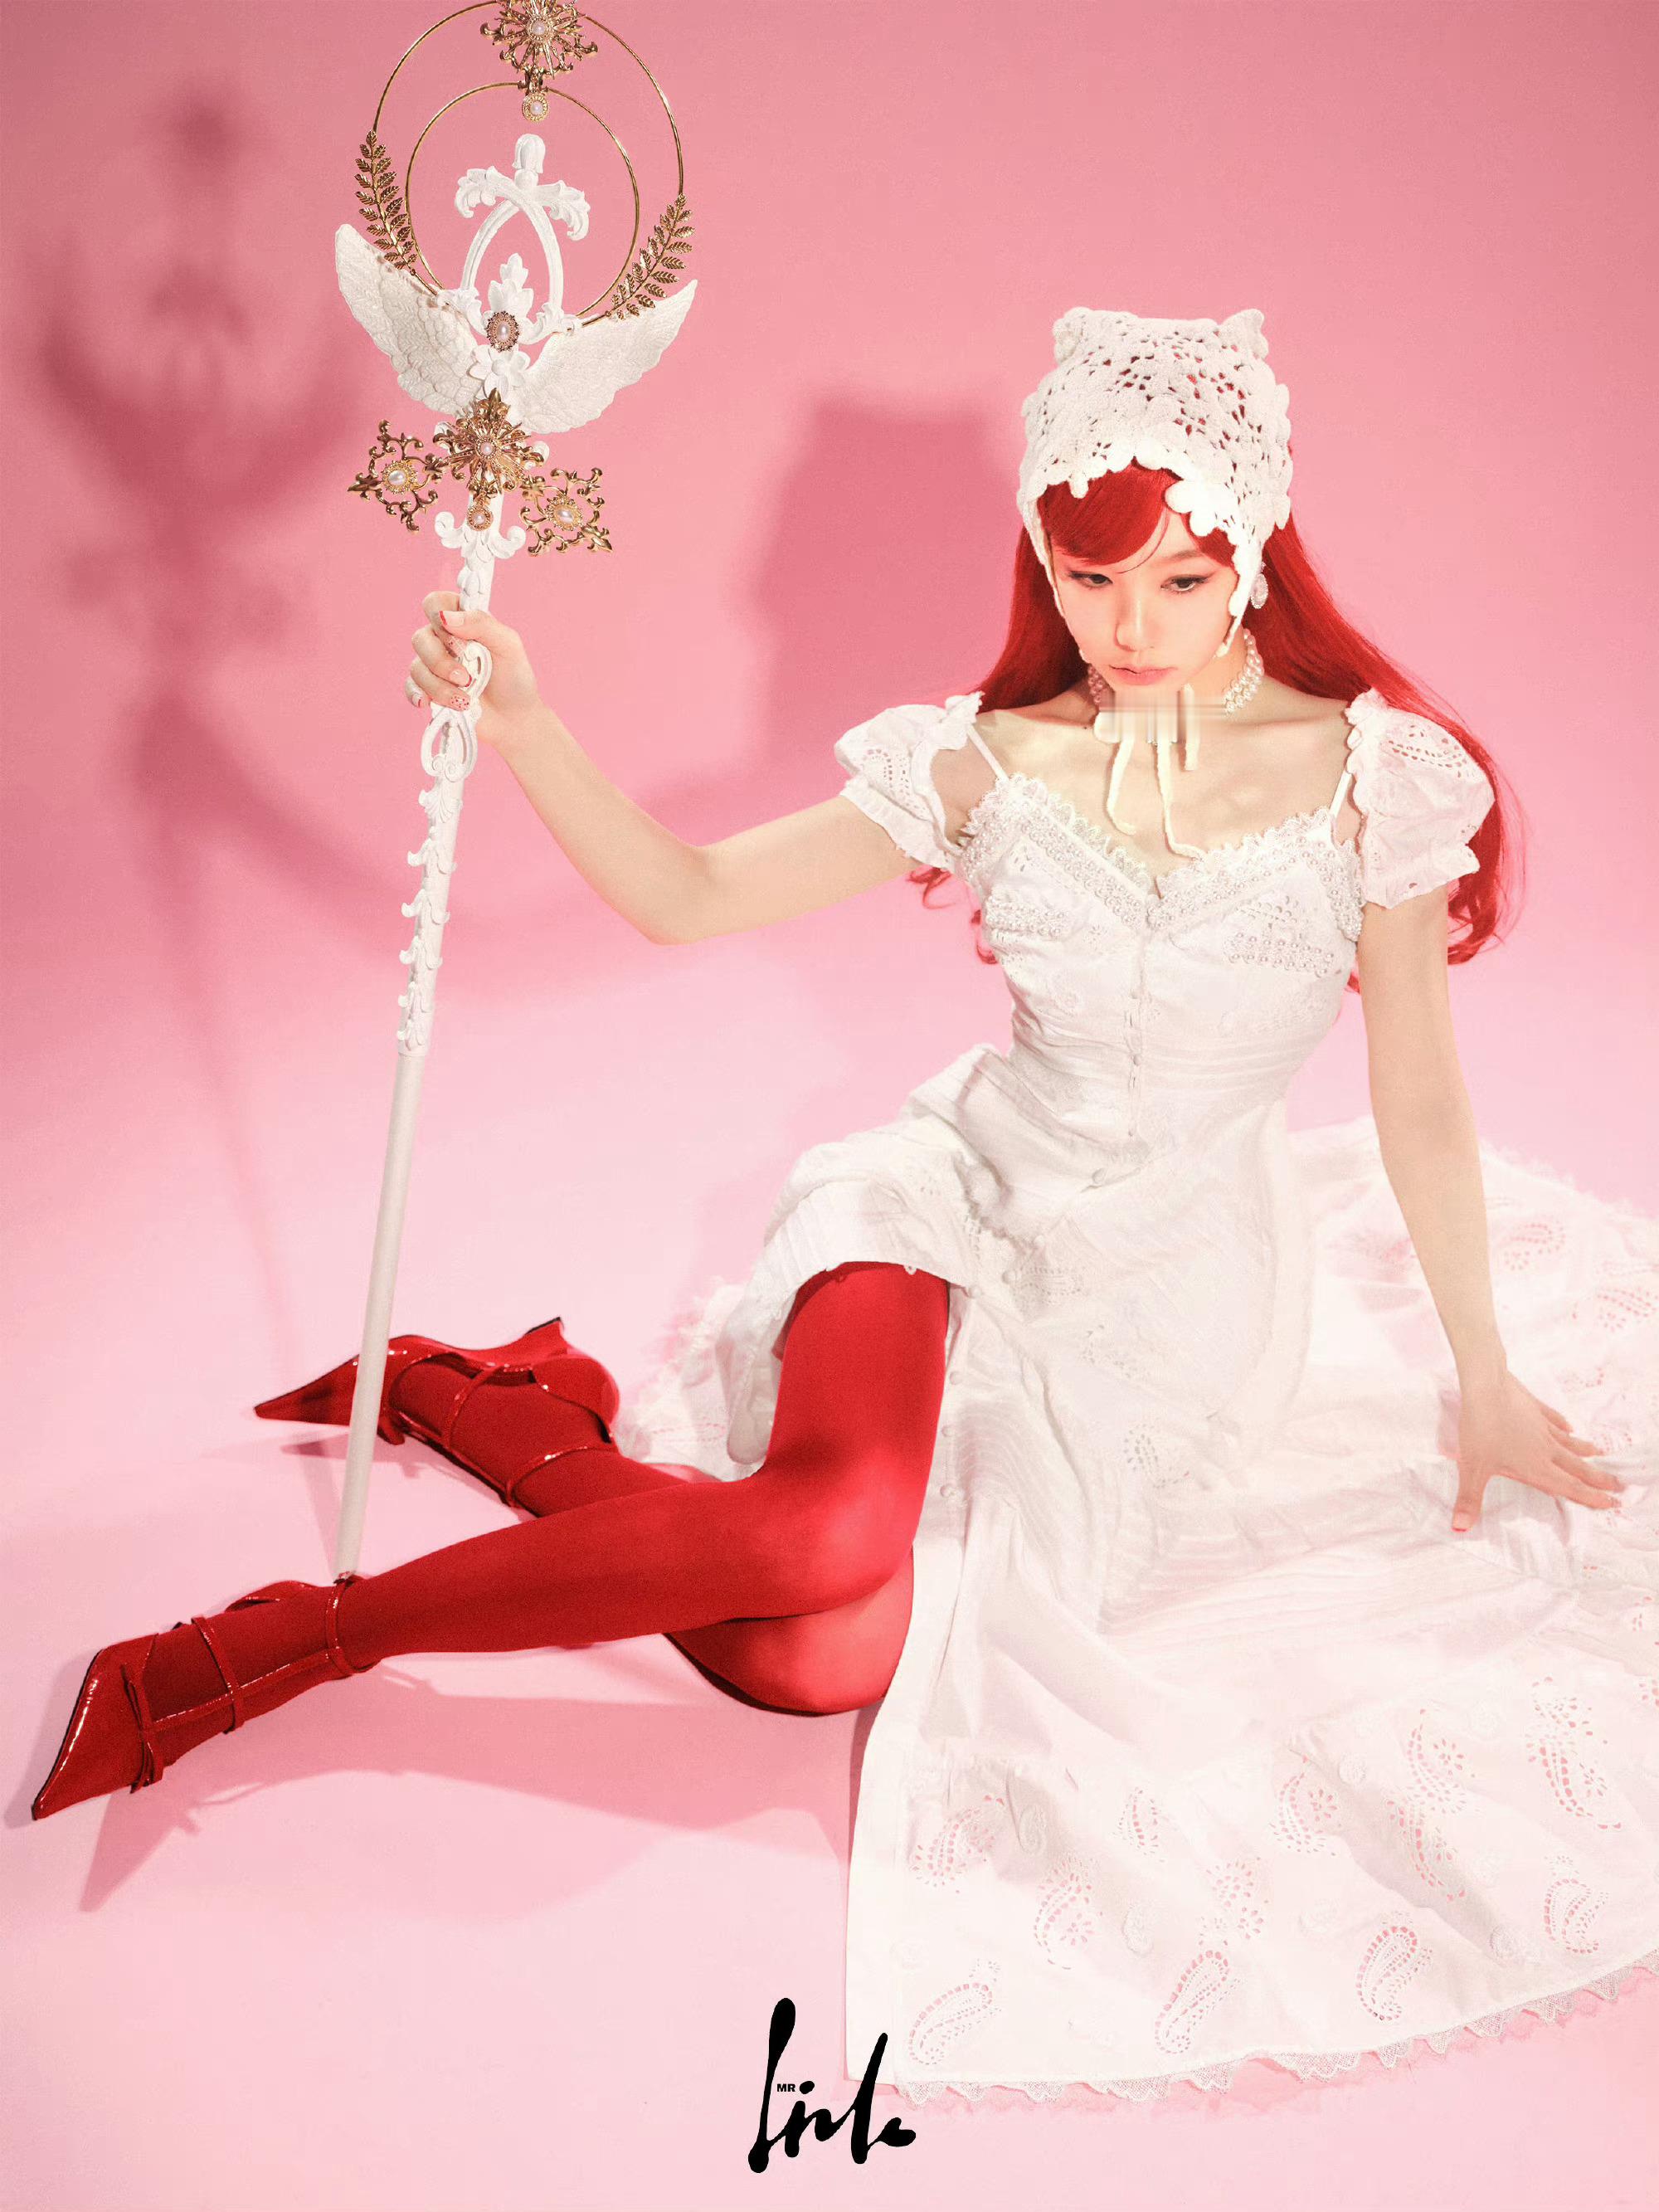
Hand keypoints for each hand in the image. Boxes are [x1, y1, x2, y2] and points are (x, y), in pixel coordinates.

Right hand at [405, 590, 544, 750]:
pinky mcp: (429, 690)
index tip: (456, 634)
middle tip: (467, 677)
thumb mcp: (508, 645)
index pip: (434, 603)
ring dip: (440, 686)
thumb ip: (482, 623)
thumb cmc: (514, 678)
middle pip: (420, 638)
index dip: (437, 615)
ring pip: (417, 667)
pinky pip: (411, 688)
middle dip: (441, 661)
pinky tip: (429, 703)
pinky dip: (419, 695)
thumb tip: (446, 617)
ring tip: (465, 699)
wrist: (513, 719)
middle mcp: (443, 641)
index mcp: (462, 621)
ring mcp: (434, 666)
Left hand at [1450, 1371, 1622, 1532]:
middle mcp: (1545, 1448)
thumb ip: (1469, 1499)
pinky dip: (1563, 1425)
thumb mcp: (1471, 1468)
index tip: (1612, 1503)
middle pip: (1577, 1467)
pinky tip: (1569, 1426)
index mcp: (1536, 1466)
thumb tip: (1460, 1528)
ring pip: (1569, 1442)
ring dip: (1584, 1451)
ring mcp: (1541, 1426)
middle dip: (1598, 1478)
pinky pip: (1553, 1419)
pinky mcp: (1534, 1407)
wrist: (1485, 1387)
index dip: (1591, 1497)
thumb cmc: (1480, 1428)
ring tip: (1599, 1454)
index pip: (1568, 1487)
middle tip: (1618, 1485)